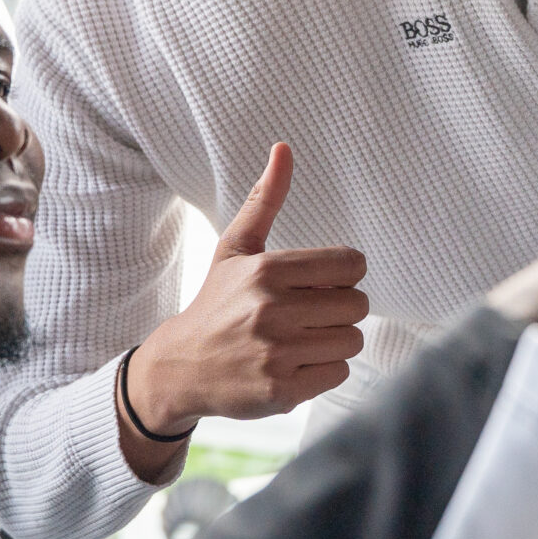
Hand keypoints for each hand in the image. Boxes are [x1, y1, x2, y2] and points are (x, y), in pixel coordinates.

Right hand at [119, 144, 367, 470]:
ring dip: (333, 341)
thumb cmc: (216, 303)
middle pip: (357, 305)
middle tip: (309, 316)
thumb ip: (265, 200)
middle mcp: (272, 310)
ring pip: (351, 340)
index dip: (343, 275)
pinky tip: (294, 365)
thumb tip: (284, 147)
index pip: (352, 264)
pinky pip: (338, 373)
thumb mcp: (234, 248)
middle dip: (339, 310)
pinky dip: (323, 370)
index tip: (320, 284)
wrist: (179, 367)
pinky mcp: (282, 391)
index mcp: (267, 270)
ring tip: (301, 341)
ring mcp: (277, 353)